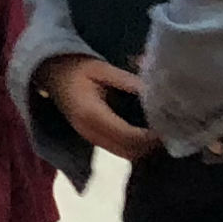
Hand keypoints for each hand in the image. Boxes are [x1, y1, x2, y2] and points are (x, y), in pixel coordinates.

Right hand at [38, 53, 158, 160]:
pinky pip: (118, 150)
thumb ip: (128, 81)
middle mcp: (89, 131)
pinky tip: (147, 133)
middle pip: (128, 151)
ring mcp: (89, 138)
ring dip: (144, 148)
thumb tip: (157, 92)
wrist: (50, 72)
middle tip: (171, 130)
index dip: (150, 136)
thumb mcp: (102, 69)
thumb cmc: (75, 67)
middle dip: (151, 145)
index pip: (127, 135)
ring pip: (124, 154)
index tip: (169, 126)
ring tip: (162, 131)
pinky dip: (135, 146)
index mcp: (91, 113)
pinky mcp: (92, 138)